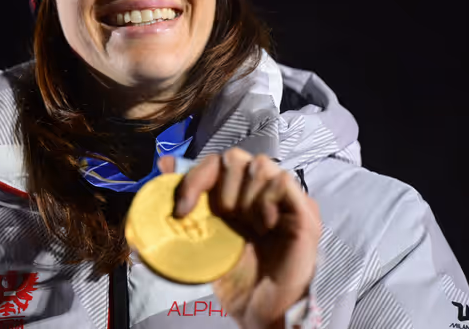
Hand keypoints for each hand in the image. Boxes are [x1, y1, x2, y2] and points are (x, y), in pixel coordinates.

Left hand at [158, 148, 320, 328]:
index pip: (217, 160)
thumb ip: (189, 199)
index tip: (183, 210)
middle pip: (236, 157)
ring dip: (245, 197)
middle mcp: (264, 191)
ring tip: (249, 227)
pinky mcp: (303, 211)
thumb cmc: (235, 278)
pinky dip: (266, 201)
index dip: (196, 178)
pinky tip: (264, 226)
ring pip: (261, 164)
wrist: (259, 311)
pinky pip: (282, 181)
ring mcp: (286, 200)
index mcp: (240, 194)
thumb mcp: (202, 235)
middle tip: (227, 220)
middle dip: (222, 190)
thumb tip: (165, 164)